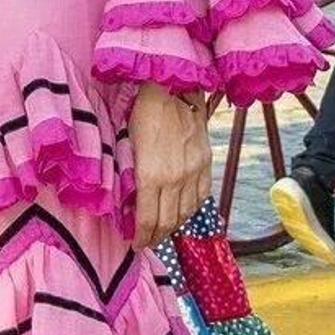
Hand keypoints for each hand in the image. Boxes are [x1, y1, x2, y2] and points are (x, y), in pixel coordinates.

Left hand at [128, 82, 211, 251]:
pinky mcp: (205, 164)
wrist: (173, 88)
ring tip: (162, 231)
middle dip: (155, 237)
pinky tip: (181, 213)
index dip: (141, 238)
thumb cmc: (143, 113)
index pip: (147, 220)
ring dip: (173, 227)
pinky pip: (201, 198)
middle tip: (146, 242)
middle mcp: (175, 179)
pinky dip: (190, 211)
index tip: (134, 245)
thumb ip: (131, 177)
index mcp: (151, 176)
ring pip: (186, 213)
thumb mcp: (128, 146)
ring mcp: (194, 172)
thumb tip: (128, 202)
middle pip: (167, 222)